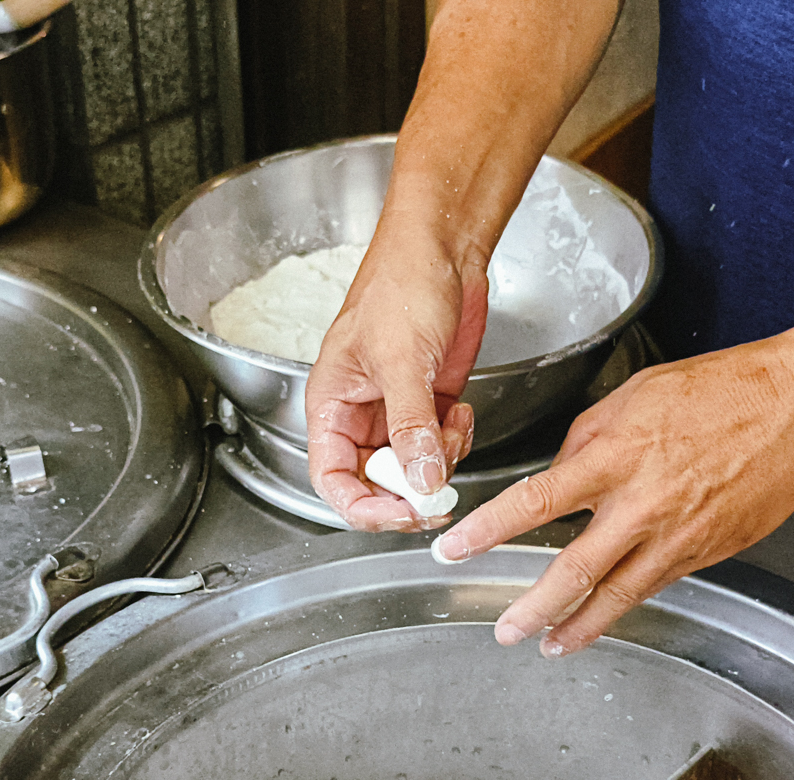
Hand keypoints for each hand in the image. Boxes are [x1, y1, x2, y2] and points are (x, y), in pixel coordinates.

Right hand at [306, 227, 488, 530]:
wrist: (444, 250)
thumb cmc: (401, 285)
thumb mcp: (401, 360)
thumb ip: (410, 427)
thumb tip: (420, 481)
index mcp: (331, 405)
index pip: (332, 479)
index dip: (364, 507)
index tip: (401, 514)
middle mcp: (360, 414)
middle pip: (376, 483)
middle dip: (410, 490)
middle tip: (440, 491)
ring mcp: (397, 411)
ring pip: (414, 468)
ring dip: (441, 461)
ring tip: (452, 427)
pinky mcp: (430, 403)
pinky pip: (441, 445)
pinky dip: (456, 439)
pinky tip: (461, 410)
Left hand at [433, 333, 793, 654]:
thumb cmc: (720, 389)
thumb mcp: (633, 395)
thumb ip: (586, 439)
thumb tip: (557, 472)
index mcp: (615, 455)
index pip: (535, 500)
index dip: (488, 530)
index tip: (455, 548)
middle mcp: (642, 502)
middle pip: (573, 568)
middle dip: (531, 606)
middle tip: (504, 628)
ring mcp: (677, 534)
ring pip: (616, 595)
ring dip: (576, 627)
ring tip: (548, 645)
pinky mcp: (707, 552)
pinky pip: (654, 585)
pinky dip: (623, 607)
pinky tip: (603, 618)